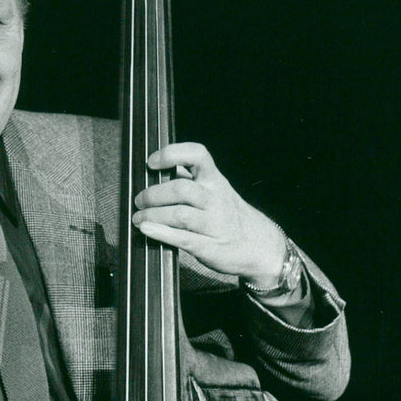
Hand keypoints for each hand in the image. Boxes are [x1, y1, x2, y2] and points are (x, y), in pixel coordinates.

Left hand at [132, 142, 285, 286]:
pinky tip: (147, 230)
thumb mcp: (215, 190)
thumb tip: (157, 170)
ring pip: (179, 214)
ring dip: (153, 215)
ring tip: (139, 218)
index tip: (152, 163)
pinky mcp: (210, 246)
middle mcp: (216, 199)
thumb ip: (189, 179)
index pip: (197, 155)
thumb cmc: (229, 215)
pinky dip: (161, 233)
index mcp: (215, 180)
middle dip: (153, 194)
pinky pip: (183, 238)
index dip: (172, 154)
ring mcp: (214, 223)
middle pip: (181, 189)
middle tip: (140, 201)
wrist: (261, 247)